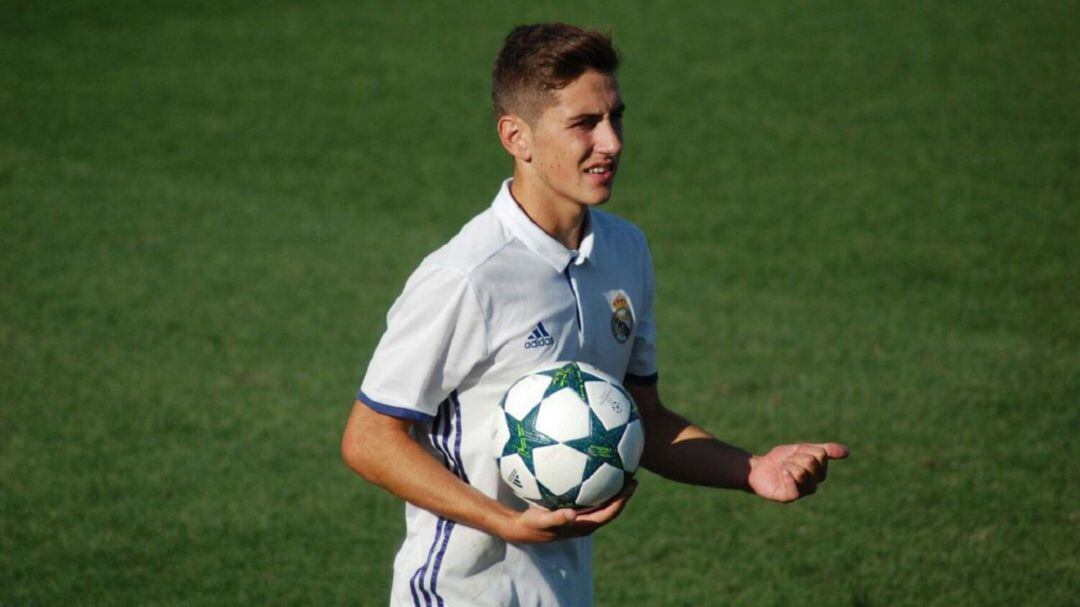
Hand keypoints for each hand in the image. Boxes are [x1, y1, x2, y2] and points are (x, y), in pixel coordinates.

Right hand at [500, 480, 637, 543]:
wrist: (522, 529)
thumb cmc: (533, 525)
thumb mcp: (542, 521)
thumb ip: (557, 518)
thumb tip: (572, 514)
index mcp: (584, 526)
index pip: (610, 513)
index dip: (623, 501)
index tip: (632, 485)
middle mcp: (586, 522)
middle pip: (611, 508)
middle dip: (623, 494)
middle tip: (633, 476)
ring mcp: (581, 517)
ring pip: (603, 504)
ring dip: (613, 491)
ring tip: (620, 471)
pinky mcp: (574, 511)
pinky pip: (591, 498)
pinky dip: (597, 486)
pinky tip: (594, 469)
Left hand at [748, 443, 848, 502]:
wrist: (759, 468)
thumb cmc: (782, 459)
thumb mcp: (803, 449)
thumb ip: (825, 450)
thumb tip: (848, 451)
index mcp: (819, 473)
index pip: (820, 454)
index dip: (805, 449)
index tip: (795, 453)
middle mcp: (813, 484)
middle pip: (811, 461)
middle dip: (795, 456)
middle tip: (786, 462)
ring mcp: (801, 492)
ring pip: (801, 472)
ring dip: (787, 464)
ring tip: (781, 468)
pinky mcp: (789, 497)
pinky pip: (794, 486)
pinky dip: (786, 475)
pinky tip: (781, 472)